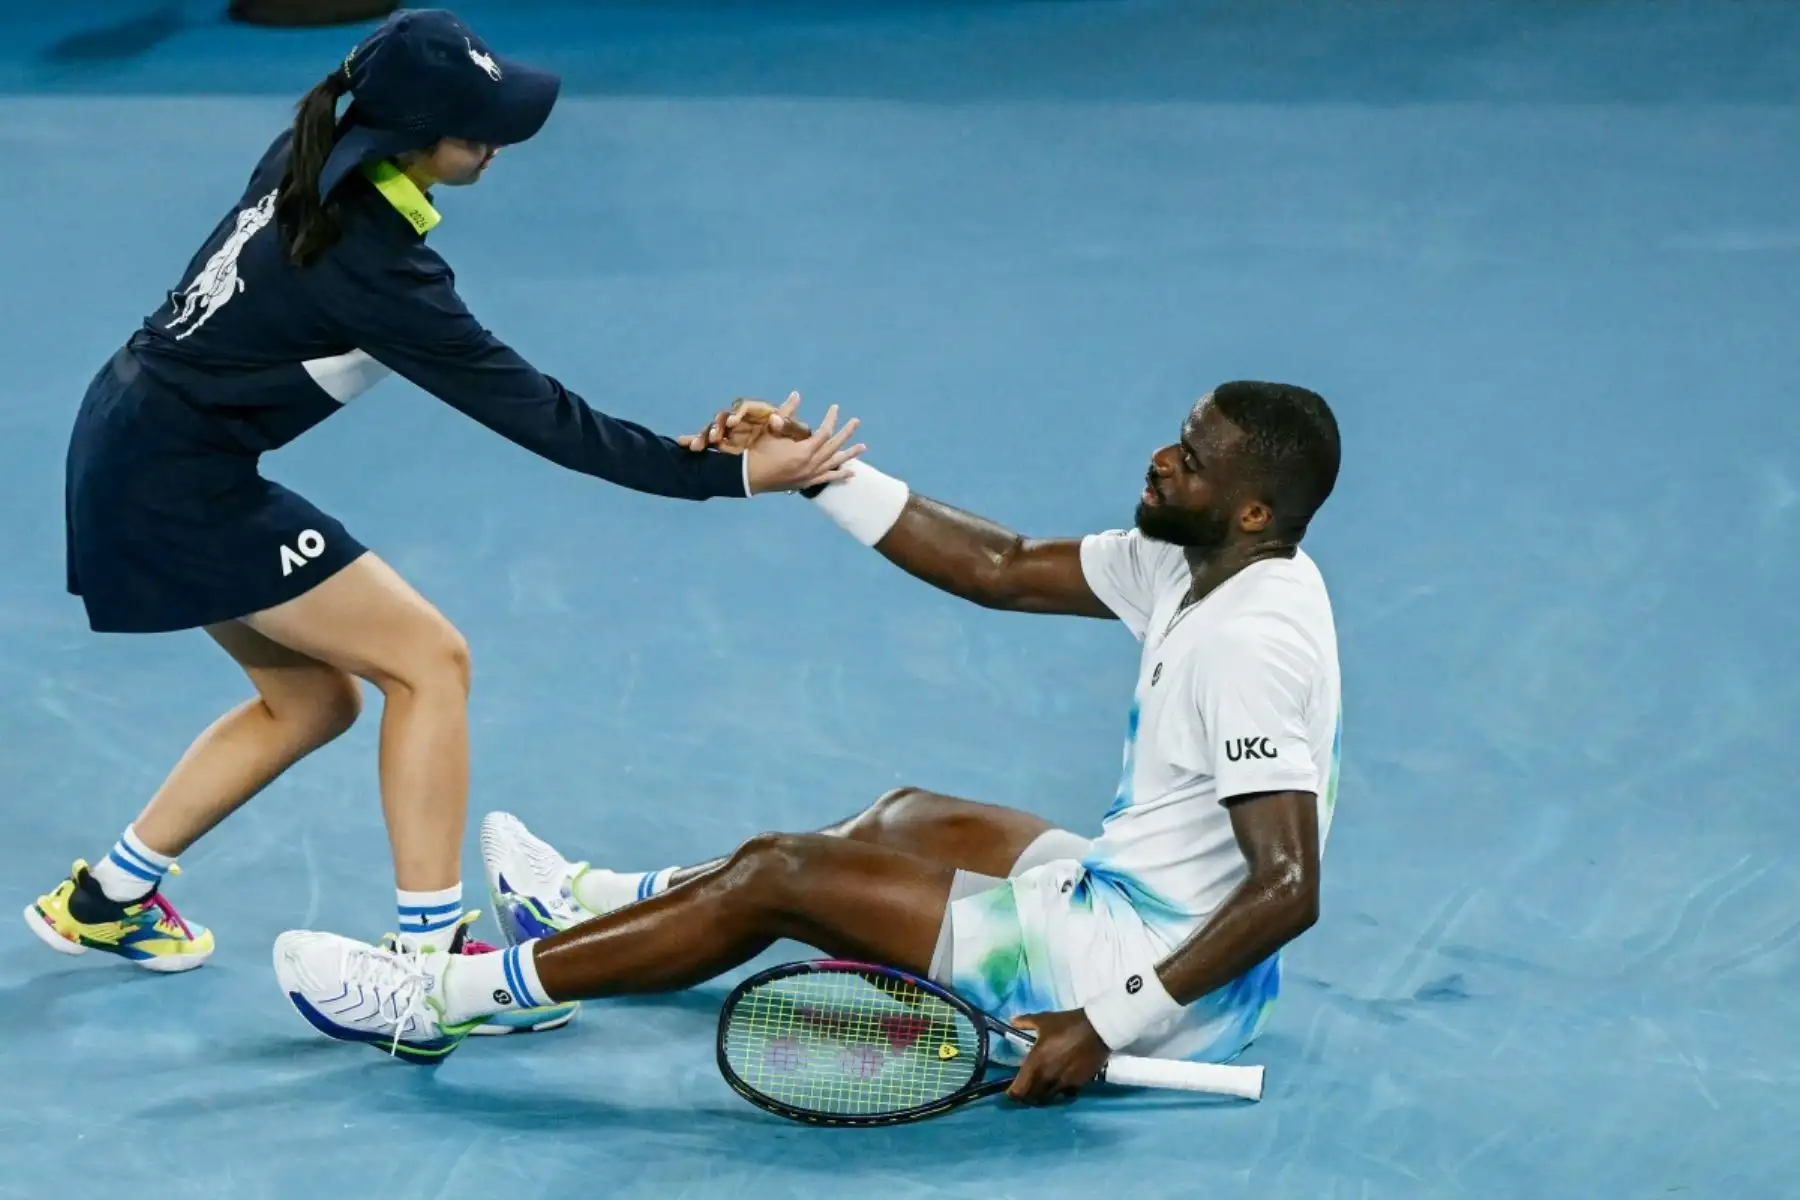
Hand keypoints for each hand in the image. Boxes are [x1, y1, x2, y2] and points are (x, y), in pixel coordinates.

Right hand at [678, 393, 812, 453]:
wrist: (778, 459)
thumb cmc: (784, 439)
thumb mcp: (788, 430)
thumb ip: (787, 417)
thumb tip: (795, 395)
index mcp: (754, 413)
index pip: (742, 408)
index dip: (736, 414)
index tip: (732, 423)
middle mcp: (739, 419)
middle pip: (722, 418)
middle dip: (715, 426)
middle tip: (714, 437)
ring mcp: (727, 431)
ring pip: (711, 429)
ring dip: (703, 435)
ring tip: (697, 446)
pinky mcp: (719, 442)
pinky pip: (703, 439)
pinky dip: (694, 440)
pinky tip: (683, 442)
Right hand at [743, 402, 863, 494]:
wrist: (749, 476)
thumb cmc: (760, 451)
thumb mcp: (772, 431)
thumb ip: (786, 413)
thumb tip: (796, 395)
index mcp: (804, 450)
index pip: (824, 432)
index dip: (831, 419)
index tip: (835, 408)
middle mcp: (811, 464)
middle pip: (834, 446)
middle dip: (846, 433)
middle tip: (856, 422)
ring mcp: (811, 475)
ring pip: (835, 463)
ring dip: (849, 454)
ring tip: (863, 447)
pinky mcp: (807, 483)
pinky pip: (828, 479)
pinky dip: (840, 475)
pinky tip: (851, 472)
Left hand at [1006, 1010, 1110, 1104]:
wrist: (1098, 1029)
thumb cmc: (1068, 1024)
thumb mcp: (1044, 1019)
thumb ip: (1025, 1022)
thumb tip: (1012, 1021)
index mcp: (1036, 1062)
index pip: (1019, 1088)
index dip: (1012, 1093)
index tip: (1009, 1092)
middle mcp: (1048, 1077)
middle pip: (1031, 1098)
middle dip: (1025, 1097)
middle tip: (1023, 1092)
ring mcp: (1064, 1083)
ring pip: (1048, 1099)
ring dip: (1041, 1097)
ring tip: (1039, 1092)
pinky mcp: (1078, 1084)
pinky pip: (1065, 1095)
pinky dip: (1059, 1094)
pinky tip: (1059, 1088)